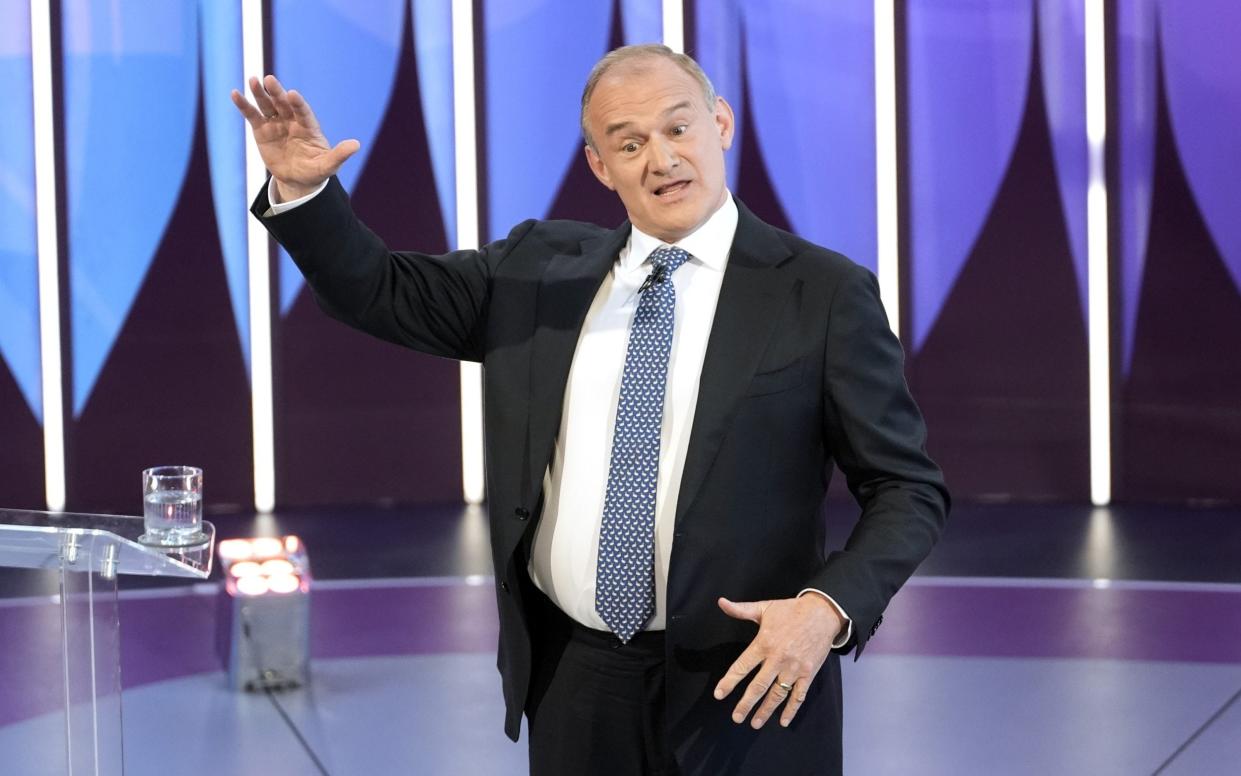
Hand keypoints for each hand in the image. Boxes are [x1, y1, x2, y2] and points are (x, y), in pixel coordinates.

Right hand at [229, 74, 359, 201]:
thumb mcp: (327, 165)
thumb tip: (357, 145)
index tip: (292, 94)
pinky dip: (244, 105)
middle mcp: (292, 120)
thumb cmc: (315, 170)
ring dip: (260, 93)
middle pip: (283, 104)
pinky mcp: (261, 129)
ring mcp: (276, 123)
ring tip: (253, 81)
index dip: (298, 103)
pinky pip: (252, 115)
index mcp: (309, 126)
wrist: (296, 179)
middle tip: (269, 80)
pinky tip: (235, 94)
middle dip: (277, 92)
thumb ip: (339, 155)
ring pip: (267, 105)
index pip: (303, 112)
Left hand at [713, 595, 842, 729]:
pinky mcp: (809, 673)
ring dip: (765, 710)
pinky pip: (798, 695)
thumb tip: (721, 602)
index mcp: (763, 643)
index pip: (742, 666)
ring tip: (755, 723)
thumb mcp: (764, 607)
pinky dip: (791, 710)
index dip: (729, 682)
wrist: (822, 613)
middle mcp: (777, 658)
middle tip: (736, 717)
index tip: (719, 694)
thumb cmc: (791, 610)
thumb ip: (741, 609)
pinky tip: (783, 721)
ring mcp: (794, 668)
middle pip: (758, 686)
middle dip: (746, 704)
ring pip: (777, 694)